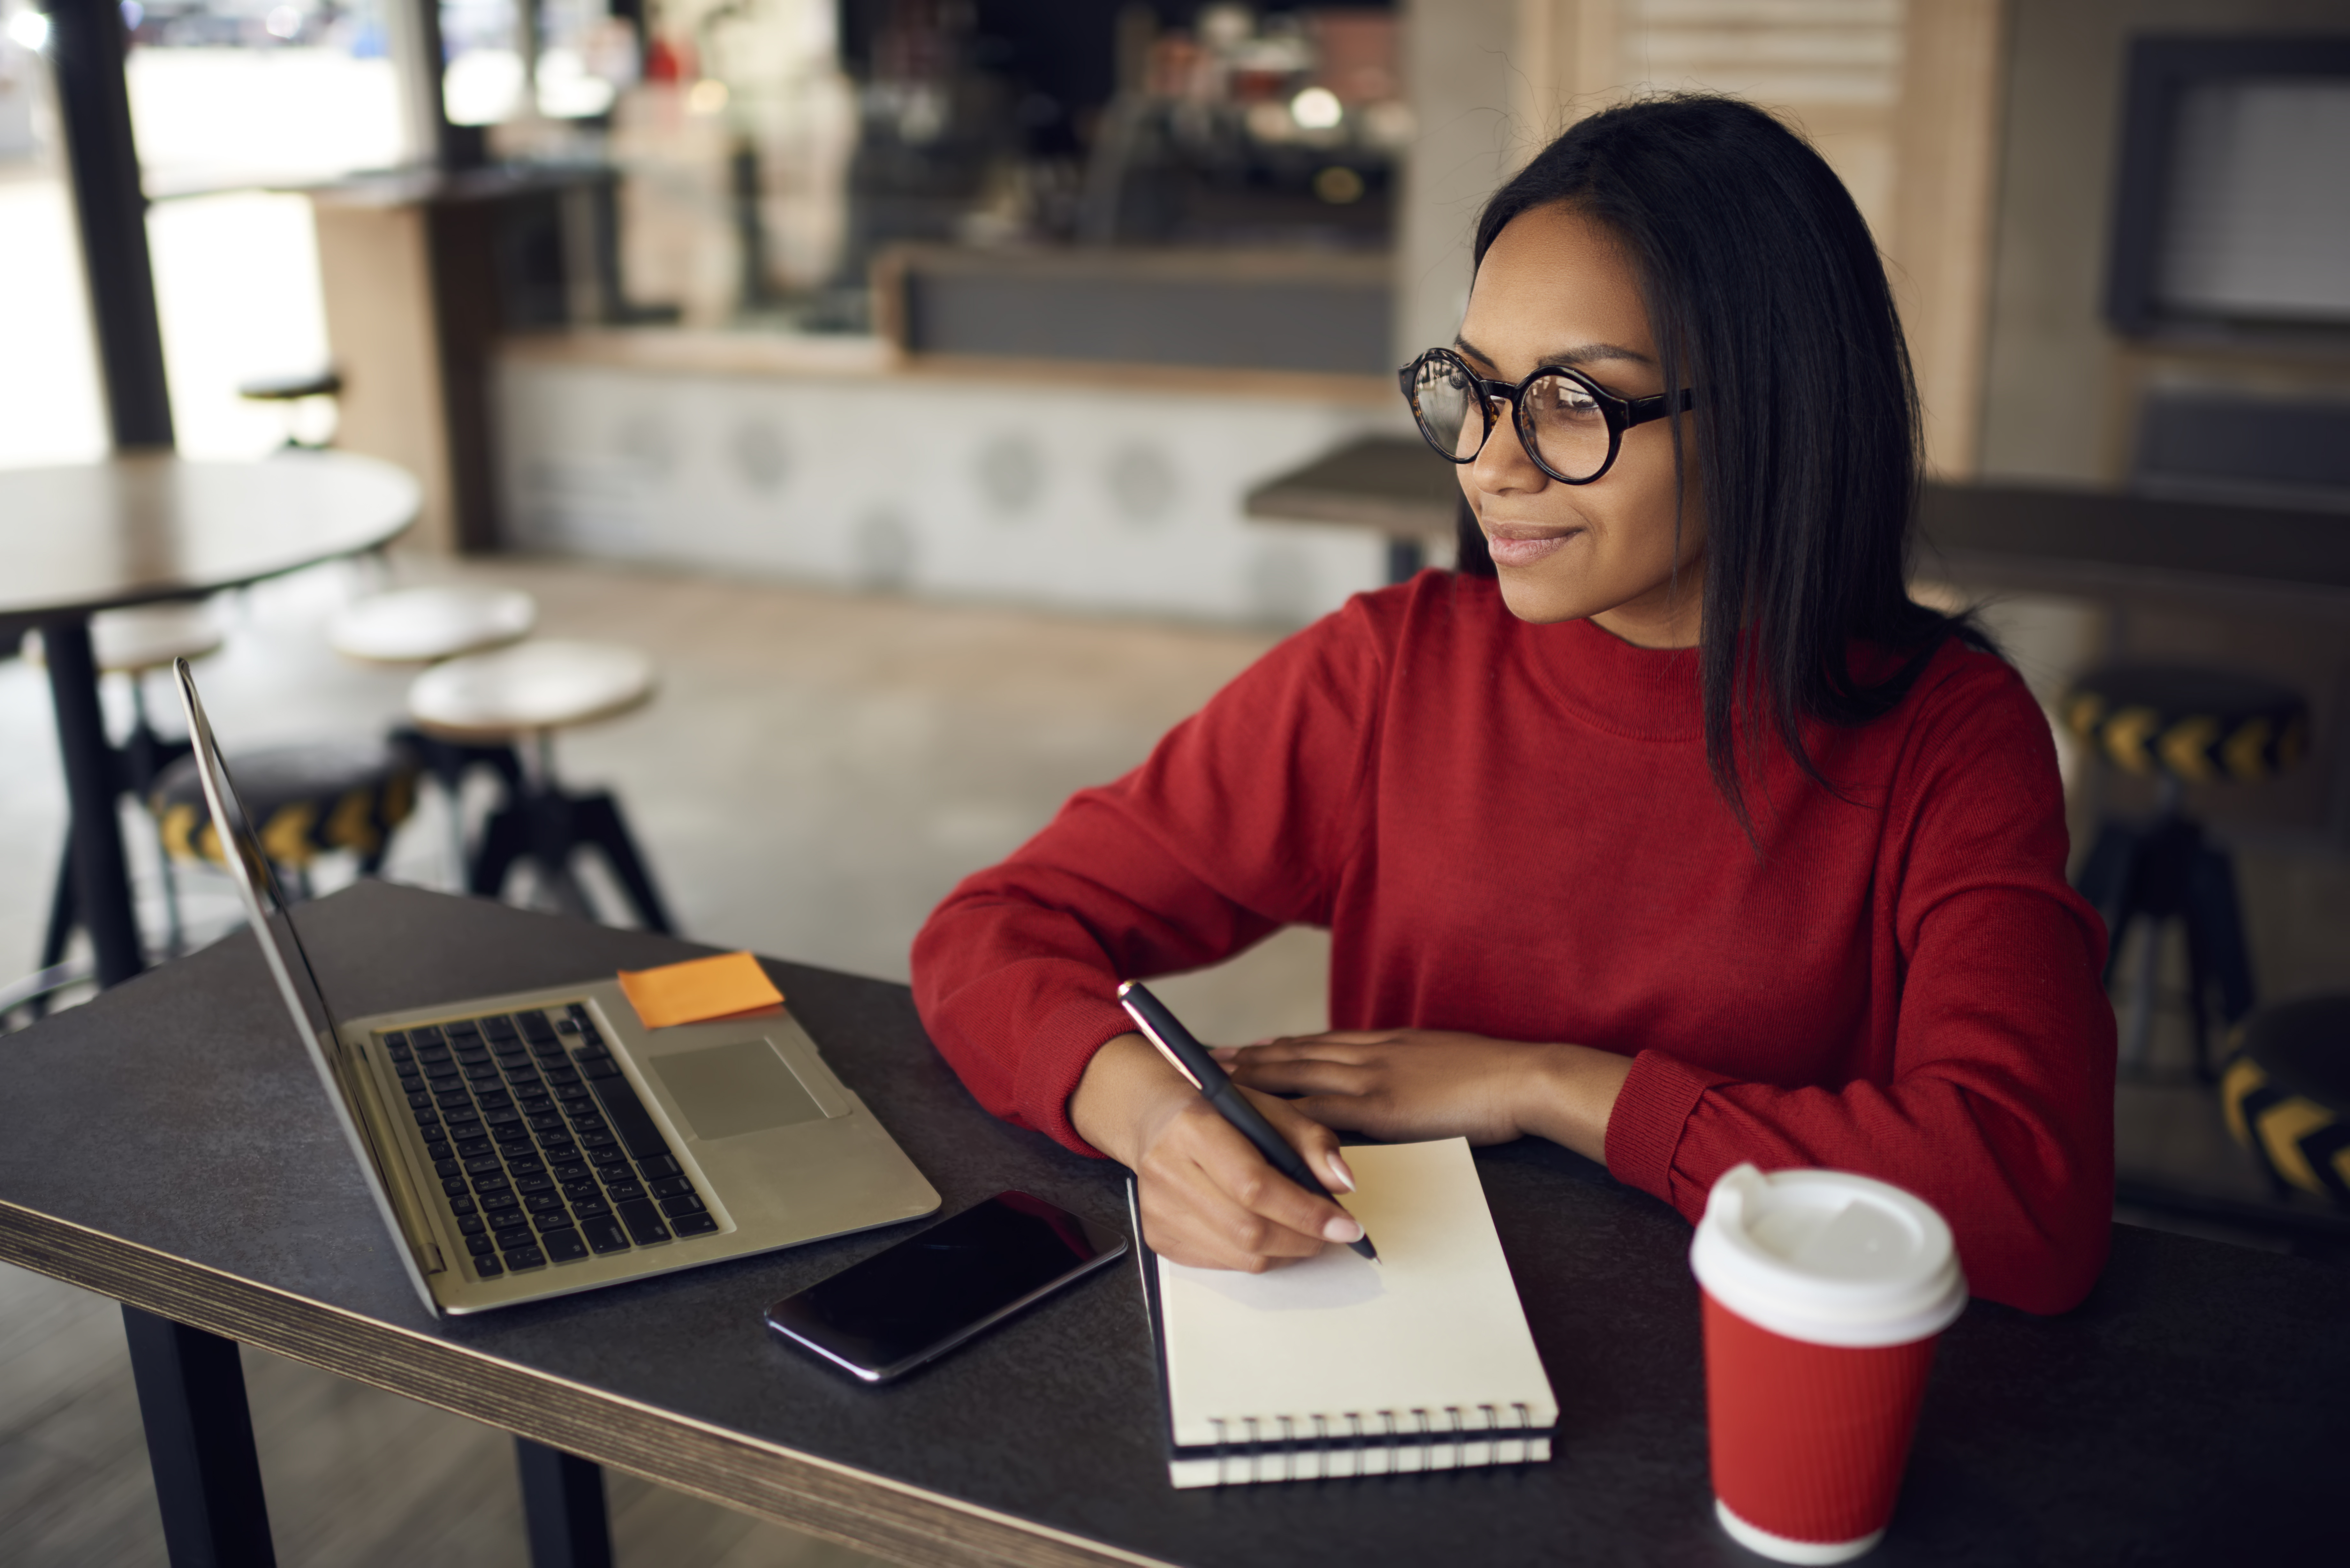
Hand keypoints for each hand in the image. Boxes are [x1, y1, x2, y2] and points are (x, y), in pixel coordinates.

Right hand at [1069, 1033, 1365, 1273]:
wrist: (1154, 1117)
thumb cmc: (1216, 1110)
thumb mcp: (1267, 1107)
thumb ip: (1310, 1139)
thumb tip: (1343, 1183)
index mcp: (1192, 1127)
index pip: (1254, 1185)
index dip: (1306, 1211)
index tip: (1348, 1225)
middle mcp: (1167, 1171)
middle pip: (1249, 1229)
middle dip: (1304, 1238)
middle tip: (1334, 1232)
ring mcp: (1158, 1209)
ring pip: (1240, 1255)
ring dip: (1287, 1251)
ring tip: (1307, 1232)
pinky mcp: (1157, 1236)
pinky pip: (1223, 1264)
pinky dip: (1258, 1255)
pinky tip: (1270, 1232)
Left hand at [1213, 1029, 1633, 1160]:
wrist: (1522, 1077)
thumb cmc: (1491, 1076)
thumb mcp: (1438, 1063)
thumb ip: (1407, 1070)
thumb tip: (1389, 1087)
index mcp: (1385, 1045)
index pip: (1319, 1043)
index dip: (1278, 1046)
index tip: (1245, 1048)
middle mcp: (1369, 1054)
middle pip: (1295, 1052)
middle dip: (1248, 1058)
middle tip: (1204, 1059)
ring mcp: (1371, 1077)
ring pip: (1297, 1073)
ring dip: (1252, 1076)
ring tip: (1213, 1079)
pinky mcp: (1380, 1106)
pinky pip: (1320, 1110)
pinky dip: (1285, 1113)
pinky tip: (1258, 1117)